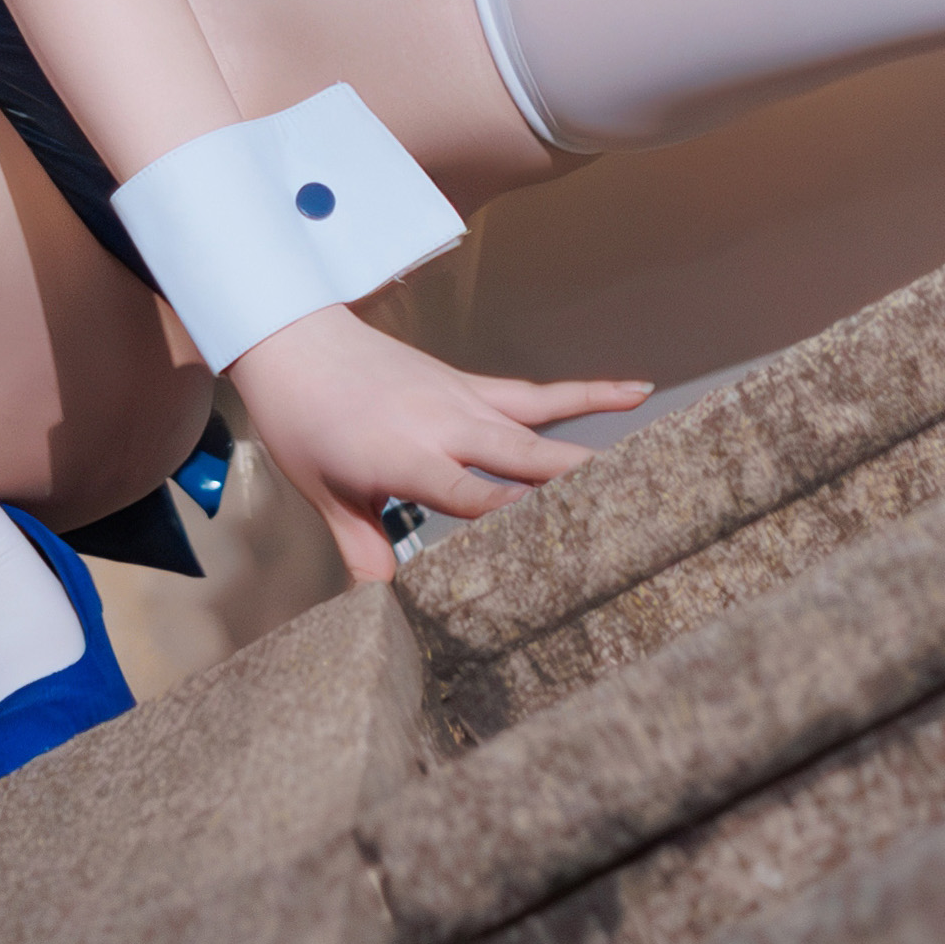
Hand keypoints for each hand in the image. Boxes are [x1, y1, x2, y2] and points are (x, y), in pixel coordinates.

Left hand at [224, 306, 651, 584]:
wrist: (293, 338)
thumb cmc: (303, 417)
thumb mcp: (323, 492)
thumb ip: (361, 546)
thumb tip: (382, 605)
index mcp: (405, 456)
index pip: (469, 495)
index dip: (511, 518)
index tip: (553, 543)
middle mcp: (444, 425)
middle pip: (520, 458)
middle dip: (573, 485)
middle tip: (629, 507)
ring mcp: (462, 399)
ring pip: (539, 424)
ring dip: (593, 444)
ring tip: (651, 456)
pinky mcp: (470, 384)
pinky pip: (536, 393)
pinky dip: (586, 393)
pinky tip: (635, 390)